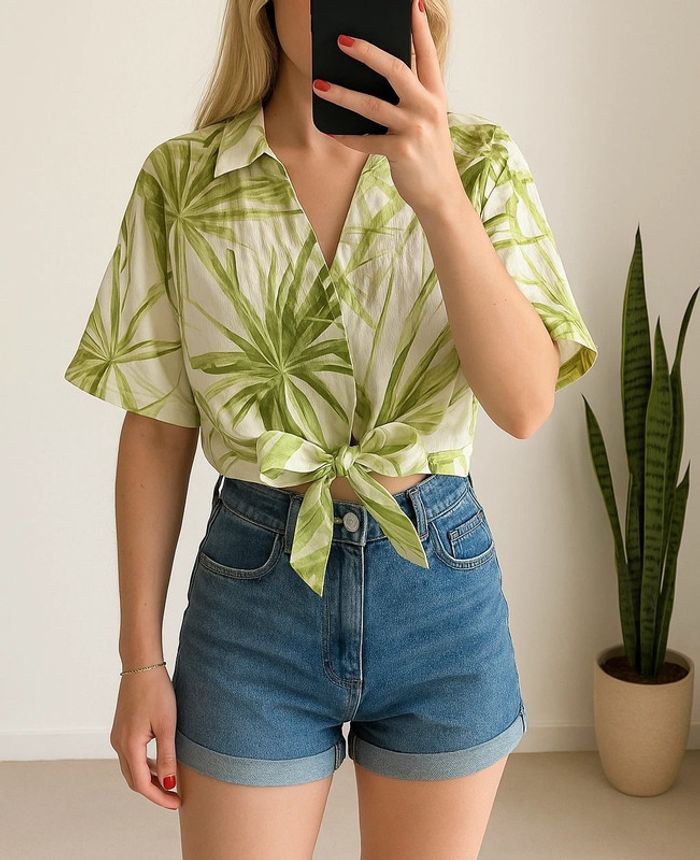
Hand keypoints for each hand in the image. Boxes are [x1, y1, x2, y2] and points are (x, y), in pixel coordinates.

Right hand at [110, 666, 180, 808]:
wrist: (141, 665)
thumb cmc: (156, 692)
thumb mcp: (167, 726)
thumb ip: (167, 757)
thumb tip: (169, 785)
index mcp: (129, 746)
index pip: (142, 784)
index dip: (159, 797)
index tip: (177, 803)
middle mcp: (118, 744)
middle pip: (134, 779)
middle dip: (154, 791)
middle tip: (174, 797)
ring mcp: (118, 736)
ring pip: (132, 767)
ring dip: (149, 778)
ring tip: (170, 782)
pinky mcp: (122, 728)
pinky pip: (131, 755)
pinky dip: (145, 764)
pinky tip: (160, 761)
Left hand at [311, 0, 463, 216]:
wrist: (441, 195)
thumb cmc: (428, 155)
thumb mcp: (427, 120)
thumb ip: (409, 98)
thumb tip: (372, 77)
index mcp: (435, 94)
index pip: (426, 53)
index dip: (417, 26)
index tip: (409, 2)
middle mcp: (427, 107)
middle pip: (394, 69)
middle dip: (366, 51)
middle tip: (341, 39)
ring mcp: (415, 129)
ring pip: (372, 104)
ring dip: (342, 94)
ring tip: (319, 85)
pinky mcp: (401, 151)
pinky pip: (365, 140)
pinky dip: (346, 135)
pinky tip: (330, 128)